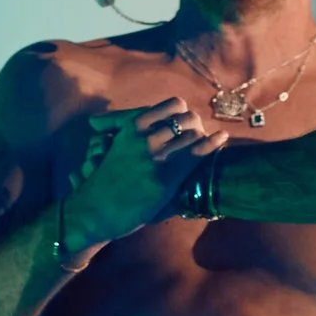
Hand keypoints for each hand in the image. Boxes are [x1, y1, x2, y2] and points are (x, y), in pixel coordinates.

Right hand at [60, 100, 226, 250]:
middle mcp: (145, 137)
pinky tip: (222, 138)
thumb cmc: (102, 180)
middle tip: (199, 136)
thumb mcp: (109, 146)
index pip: (173, 105)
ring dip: (204, 137)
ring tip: (208, 144)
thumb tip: (109, 120)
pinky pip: (197, 153)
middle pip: (187, 118)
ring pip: (194, 133)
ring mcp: (155, 157)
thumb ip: (119, 127)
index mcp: (133, 127)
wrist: (93, 210)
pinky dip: (213, 144)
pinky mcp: (164, 178)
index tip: (184, 125)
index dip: (183, 114)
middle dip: (196, 126)